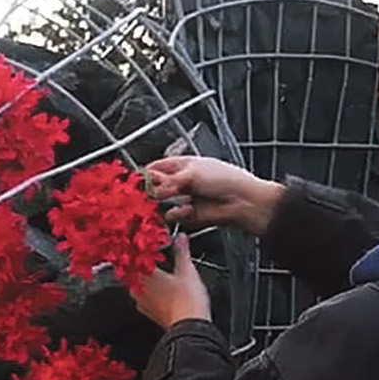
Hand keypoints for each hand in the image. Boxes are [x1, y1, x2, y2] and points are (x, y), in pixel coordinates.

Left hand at [134, 233, 211, 329]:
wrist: (190, 328)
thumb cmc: (187, 301)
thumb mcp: (187, 270)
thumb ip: (181, 251)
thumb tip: (180, 238)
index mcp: (142, 275)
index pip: (131, 256)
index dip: (135, 246)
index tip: (140, 239)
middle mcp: (137, 289)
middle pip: (131, 270)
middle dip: (139, 260)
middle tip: (148, 252)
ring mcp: (142, 303)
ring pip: (137, 284)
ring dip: (144, 275)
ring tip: (156, 267)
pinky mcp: (150, 313)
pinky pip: (145, 296)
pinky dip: (150, 289)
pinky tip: (160, 286)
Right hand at [143, 155, 285, 236]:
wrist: (244, 202)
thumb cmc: (224, 180)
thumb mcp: (191, 174)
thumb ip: (167, 181)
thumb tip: (149, 186)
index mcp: (185, 164)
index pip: (159, 166)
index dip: (146, 172)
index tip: (134, 180)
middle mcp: (184, 181)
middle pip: (159, 185)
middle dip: (151, 190)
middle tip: (141, 195)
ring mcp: (187, 198)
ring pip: (164, 202)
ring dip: (160, 204)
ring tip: (157, 205)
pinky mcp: (191, 215)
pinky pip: (175, 215)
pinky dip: (176, 214)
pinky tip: (182, 211)